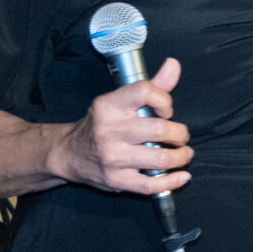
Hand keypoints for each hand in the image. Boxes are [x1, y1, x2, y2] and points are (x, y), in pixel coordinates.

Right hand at [46, 57, 192, 196]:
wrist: (69, 154)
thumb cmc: (101, 125)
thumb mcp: (119, 101)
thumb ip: (151, 85)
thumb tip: (173, 65)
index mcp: (109, 106)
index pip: (145, 92)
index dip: (164, 100)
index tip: (167, 110)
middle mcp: (109, 131)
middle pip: (159, 129)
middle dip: (180, 134)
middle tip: (181, 137)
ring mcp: (113, 158)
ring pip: (160, 158)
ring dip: (181, 157)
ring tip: (183, 154)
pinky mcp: (116, 180)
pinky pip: (151, 185)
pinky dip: (172, 181)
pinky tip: (181, 175)